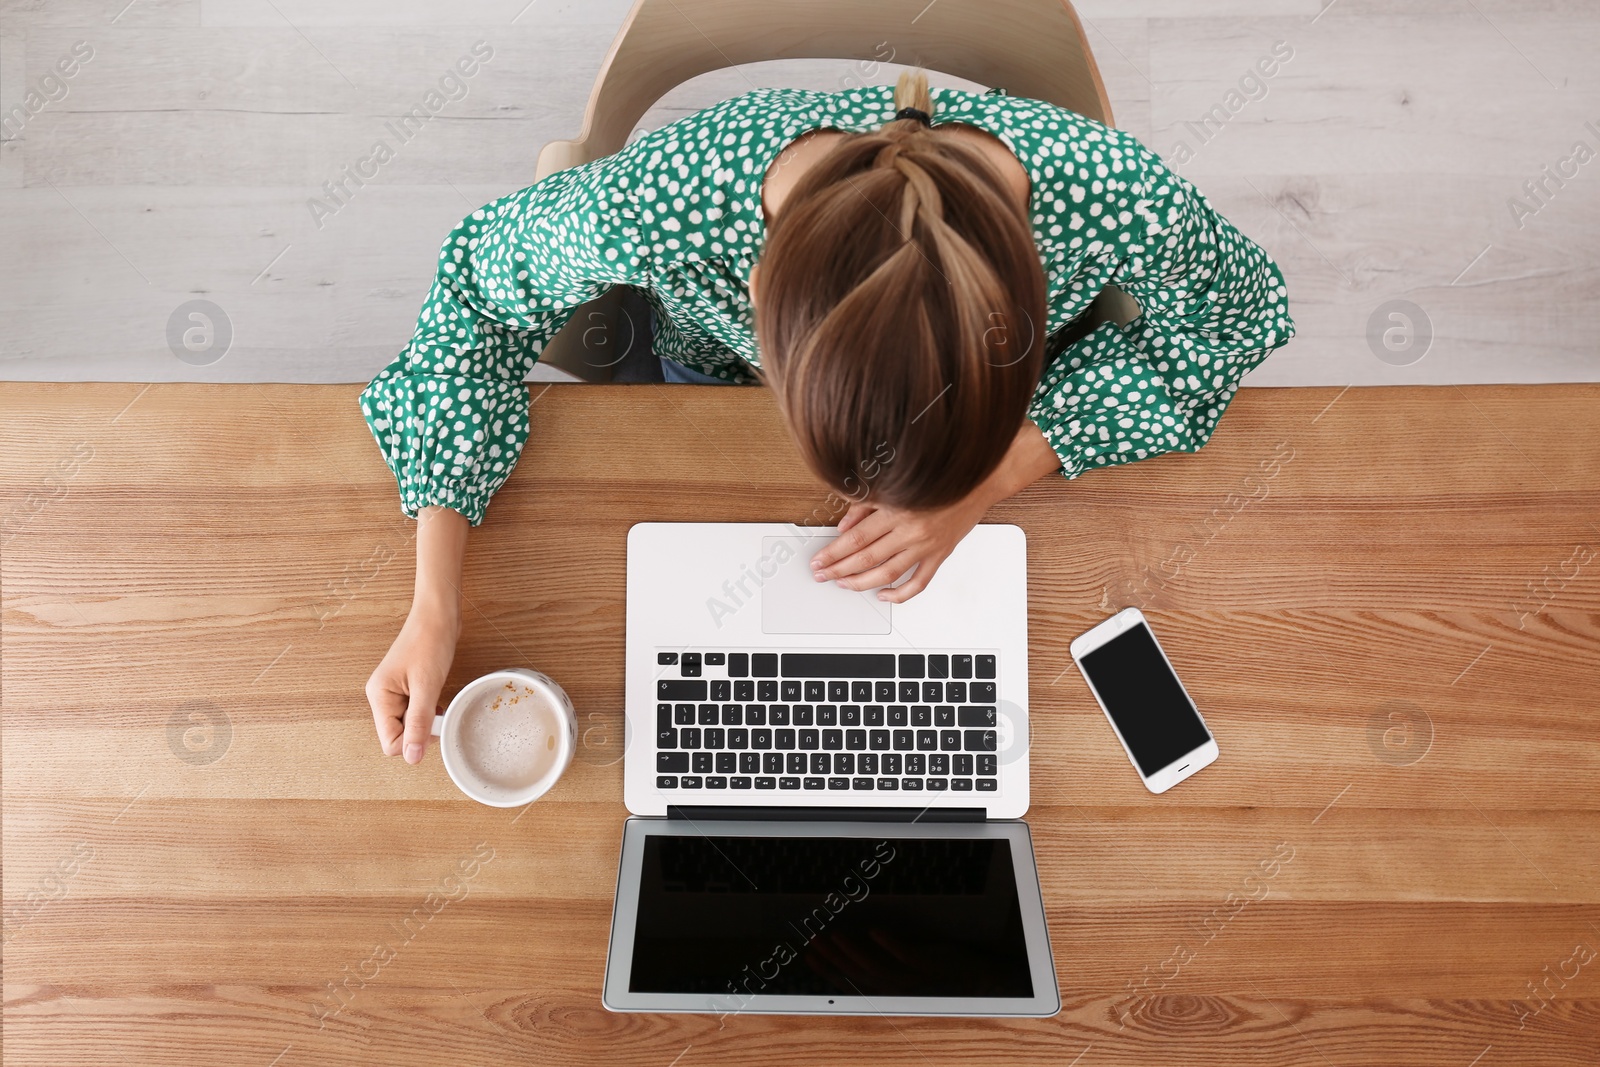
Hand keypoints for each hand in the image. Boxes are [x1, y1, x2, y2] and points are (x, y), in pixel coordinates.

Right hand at [366, 602, 460, 762]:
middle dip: (419, 729)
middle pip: (398, 735)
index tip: (432, 722)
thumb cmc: (430, 642)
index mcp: (379, 696)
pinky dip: (427, 711)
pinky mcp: (405, 688)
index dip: (413, 740)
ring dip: (424, 719)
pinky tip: (435, 698)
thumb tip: (411, 758)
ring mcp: (393, 692)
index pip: (390, 742)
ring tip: (436, 699)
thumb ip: (418, 723)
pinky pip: (414, 712)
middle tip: (436, 708)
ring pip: (407, 725)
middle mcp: (381, 696)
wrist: (438, 615)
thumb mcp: (427, 686)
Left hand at [808, 422, 1060, 602]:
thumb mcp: (897, 486)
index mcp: (897, 509)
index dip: (833, 553)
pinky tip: (884, 596)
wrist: (978, 481)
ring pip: (888, 573)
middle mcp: (911, 530)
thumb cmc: (938, 480)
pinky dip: (900, 594)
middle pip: (867, 558)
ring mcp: (926, 545)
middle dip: (840, 570)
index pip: (856, 539)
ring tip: (844, 585)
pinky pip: (919, 582)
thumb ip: (867, 505)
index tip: (819, 561)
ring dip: (862, 583)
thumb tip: (844, 527)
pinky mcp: (940, 554)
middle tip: (823, 576)